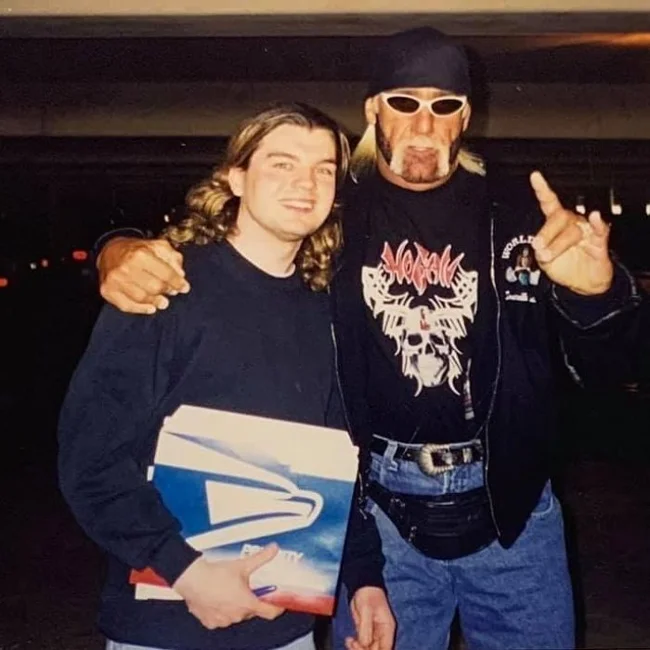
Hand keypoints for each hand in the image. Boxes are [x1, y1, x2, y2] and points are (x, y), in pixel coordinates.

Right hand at [97, 237, 189, 313]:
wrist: (109, 251)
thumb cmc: (137, 251)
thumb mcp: (157, 246)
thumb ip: (172, 258)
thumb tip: (181, 275)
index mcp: (140, 254)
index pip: (165, 273)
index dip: (178, 282)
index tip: (184, 287)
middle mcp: (126, 267)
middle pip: (154, 287)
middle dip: (167, 291)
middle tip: (172, 293)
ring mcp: (115, 280)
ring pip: (141, 298)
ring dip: (156, 302)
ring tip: (163, 302)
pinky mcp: (107, 291)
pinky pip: (126, 306)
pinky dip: (141, 309)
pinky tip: (150, 308)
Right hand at [172, 544, 284, 629]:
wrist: (193, 579)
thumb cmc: (216, 574)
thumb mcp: (243, 564)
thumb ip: (261, 557)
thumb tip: (273, 549)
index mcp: (248, 604)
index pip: (270, 612)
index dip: (277, 608)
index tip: (279, 603)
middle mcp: (237, 616)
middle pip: (251, 611)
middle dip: (252, 600)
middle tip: (249, 589)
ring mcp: (223, 621)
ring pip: (236, 615)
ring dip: (236, 606)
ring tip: (231, 590)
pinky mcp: (211, 622)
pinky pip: (221, 618)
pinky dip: (222, 610)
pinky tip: (218, 598)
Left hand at [345, 586, 394, 649]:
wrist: (362, 586)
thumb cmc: (368, 594)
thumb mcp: (366, 611)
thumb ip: (366, 628)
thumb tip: (364, 645)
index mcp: (387, 628)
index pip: (386, 648)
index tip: (365, 649)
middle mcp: (382, 634)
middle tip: (354, 644)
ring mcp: (374, 634)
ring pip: (368, 649)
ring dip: (358, 649)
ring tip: (350, 642)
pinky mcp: (365, 632)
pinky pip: (362, 644)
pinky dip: (355, 645)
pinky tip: (349, 640)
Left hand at [529, 171, 612, 294]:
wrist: (582, 283)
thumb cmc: (564, 266)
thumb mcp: (545, 260)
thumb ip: (541, 251)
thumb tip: (539, 247)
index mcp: (556, 224)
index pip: (550, 203)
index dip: (543, 189)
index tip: (535, 177)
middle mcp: (571, 222)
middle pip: (560, 217)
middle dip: (546, 232)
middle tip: (538, 246)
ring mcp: (586, 230)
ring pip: (573, 229)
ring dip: (559, 243)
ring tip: (547, 256)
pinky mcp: (599, 241)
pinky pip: (600, 229)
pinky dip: (597, 223)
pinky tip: (594, 216)